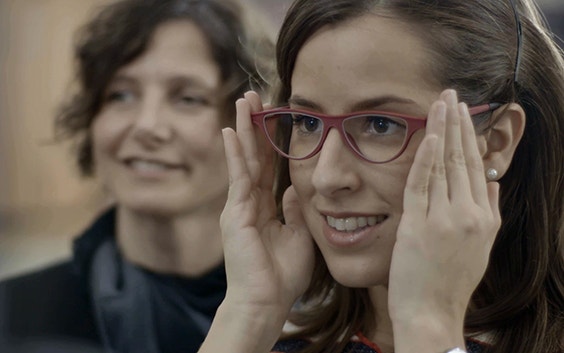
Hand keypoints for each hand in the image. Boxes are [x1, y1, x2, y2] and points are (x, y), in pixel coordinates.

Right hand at [220, 91, 314, 322]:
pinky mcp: (235, 213)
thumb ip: (294, 210)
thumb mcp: (298, 235)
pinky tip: (231, 131)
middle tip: (254, 97)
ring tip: (243, 101)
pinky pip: (237, 177)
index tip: (274, 117)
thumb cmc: (283, 275)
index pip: (268, 167)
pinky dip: (235, 153)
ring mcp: (239, 206)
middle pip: (254, 157)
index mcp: (265, 208)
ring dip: (244, 129)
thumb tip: (294, 188)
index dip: (271, 142)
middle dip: (254, 127)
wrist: (267, 301)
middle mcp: (249, 203)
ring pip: (244, 160)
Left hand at [388, 90, 500, 350]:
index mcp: (485, 217)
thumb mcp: (481, 247)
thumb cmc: (451, 280)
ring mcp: (444, 219)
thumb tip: (491, 183)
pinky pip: (422, 184)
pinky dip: (425, 157)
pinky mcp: (418, 225)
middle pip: (462, 159)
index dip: (469, 137)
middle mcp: (469, 214)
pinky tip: (428, 134)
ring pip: (443, 165)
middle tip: (452, 94)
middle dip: (457, 124)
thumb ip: (489, 212)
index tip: (464, 113)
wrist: (432, 312)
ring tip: (441, 102)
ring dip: (441, 130)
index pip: (476, 167)